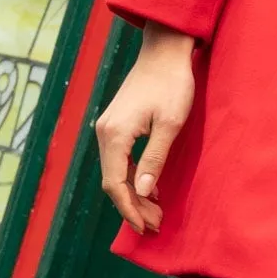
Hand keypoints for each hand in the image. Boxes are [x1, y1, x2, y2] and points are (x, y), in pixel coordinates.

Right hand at [95, 23, 196, 233]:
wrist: (165, 49)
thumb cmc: (172, 83)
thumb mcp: (170, 124)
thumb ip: (155, 159)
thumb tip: (145, 192)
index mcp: (114, 135)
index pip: (115, 184)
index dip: (129, 209)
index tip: (145, 227)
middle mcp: (104, 132)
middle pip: (113, 181)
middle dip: (133, 206)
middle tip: (156, 224)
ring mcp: (108, 127)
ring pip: (115, 171)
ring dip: (133, 192)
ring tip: (155, 212)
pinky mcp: (116, 123)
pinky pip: (120, 158)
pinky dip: (133, 176)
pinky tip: (150, 187)